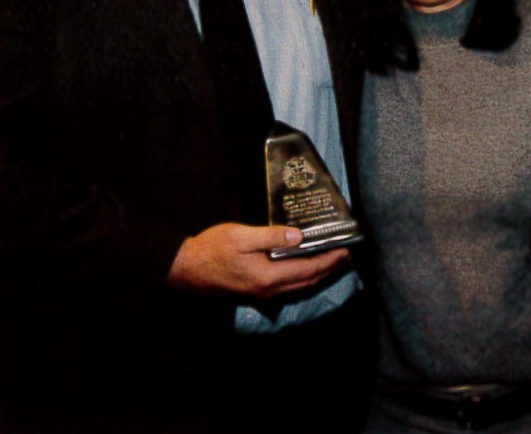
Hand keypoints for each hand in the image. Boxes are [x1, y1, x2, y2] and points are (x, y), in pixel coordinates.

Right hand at [167, 222, 351, 298]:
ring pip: (299, 288)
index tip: (346, 250)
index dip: (330, 261)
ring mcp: (262, 295)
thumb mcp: (241, 236)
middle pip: (308, 282)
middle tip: (346, 256)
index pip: (309, 270)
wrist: (185, 270)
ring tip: (332, 263)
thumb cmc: (211, 249)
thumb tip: (299, 236)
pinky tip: (305, 270)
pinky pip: (288, 289)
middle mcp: (269, 291)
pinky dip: (303, 279)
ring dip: (318, 276)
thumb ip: (271, 236)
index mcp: (269, 276)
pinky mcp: (255, 294)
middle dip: (329, 270)